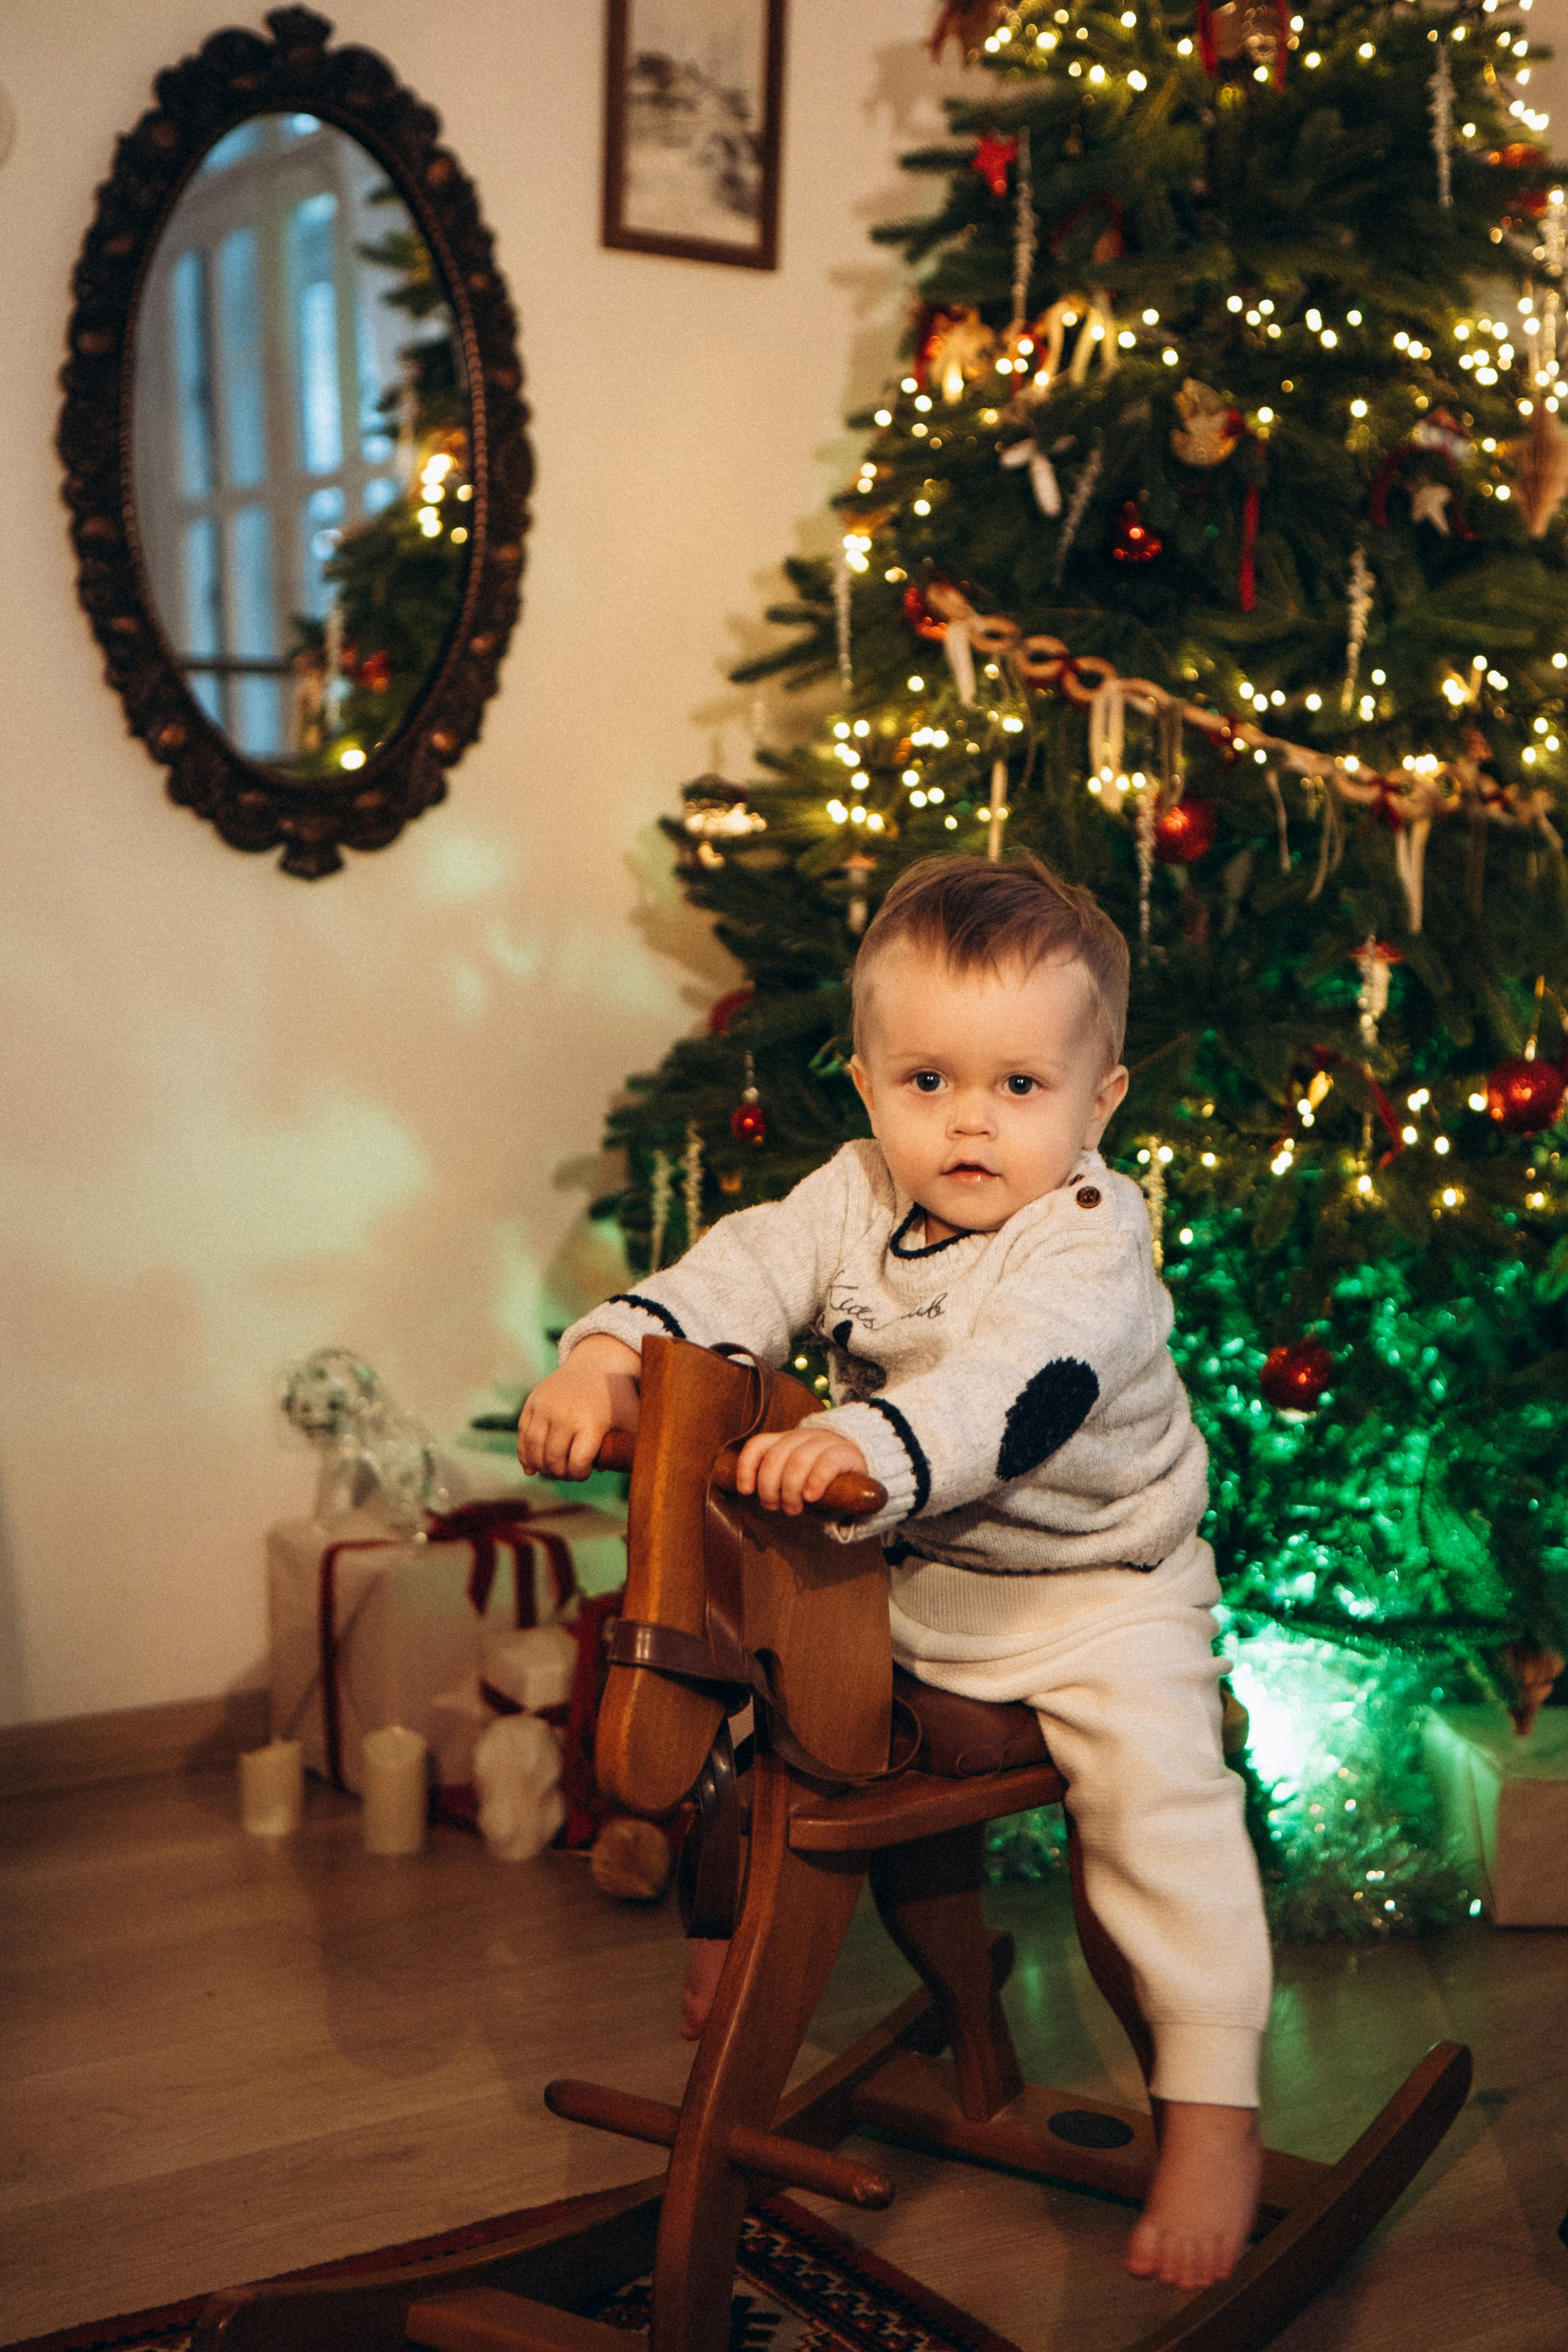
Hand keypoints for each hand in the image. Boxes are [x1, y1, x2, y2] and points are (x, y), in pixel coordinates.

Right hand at [518, 1336, 640, 1479]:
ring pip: (533, 1448)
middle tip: (567, 1475)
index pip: (576, 1464)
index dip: (579, 1475)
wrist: (597, 1363)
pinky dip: (524, 1454)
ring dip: (541, 1467)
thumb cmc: (618, 1400)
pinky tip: (531, 1467)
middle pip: (553, 1459)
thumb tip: (635, 1478)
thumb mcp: (631, 1422)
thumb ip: (631, 1449)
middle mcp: (565, 1415)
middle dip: (560, 1474)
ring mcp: (546, 1407)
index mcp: (592, 1423)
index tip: (586, 1472)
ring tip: (551, 1471)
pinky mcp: (533, 1402)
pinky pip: (522, 1434)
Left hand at [733, 1423, 869, 1514]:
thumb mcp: (800, 1480)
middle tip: (777, 1506)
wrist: (871, 1468)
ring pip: (798, 1459)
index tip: (747, 1490)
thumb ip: (780, 1483)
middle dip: (770, 1487)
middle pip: (775, 1456)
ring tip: (795, 1508)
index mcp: (788, 1442)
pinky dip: (815, 1480)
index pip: (759, 1445)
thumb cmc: (828, 1481)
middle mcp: (803, 1437)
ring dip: (790, 1489)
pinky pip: (827, 1462)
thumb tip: (751, 1495)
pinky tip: (812, 1496)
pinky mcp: (847, 1452)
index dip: (747, 1467)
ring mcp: (825, 1442)